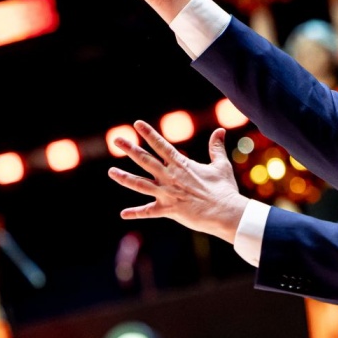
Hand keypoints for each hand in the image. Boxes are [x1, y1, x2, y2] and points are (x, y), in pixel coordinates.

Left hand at [108, 122, 248, 243]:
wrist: (225, 212)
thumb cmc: (224, 189)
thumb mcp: (221, 165)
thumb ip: (216, 148)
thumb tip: (220, 130)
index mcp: (182, 165)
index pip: (161, 146)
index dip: (149, 134)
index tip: (136, 124)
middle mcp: (170, 177)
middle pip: (146, 160)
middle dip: (130, 149)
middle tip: (116, 140)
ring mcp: (167, 193)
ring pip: (141, 184)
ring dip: (125, 178)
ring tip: (111, 172)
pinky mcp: (168, 210)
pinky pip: (149, 212)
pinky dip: (136, 213)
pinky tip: (123, 214)